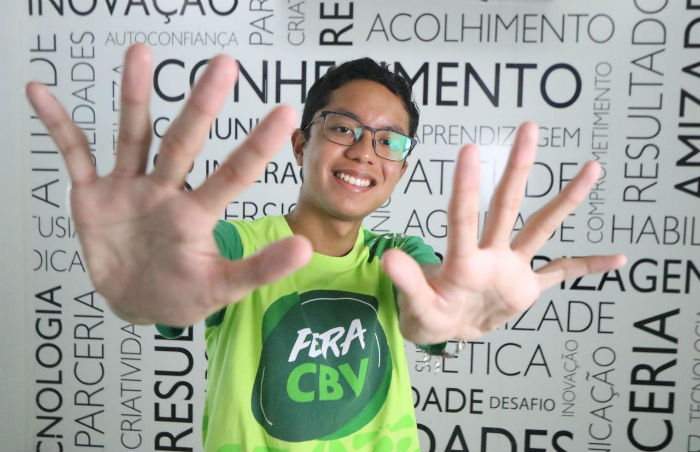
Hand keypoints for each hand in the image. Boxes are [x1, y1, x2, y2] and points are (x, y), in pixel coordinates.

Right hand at [26, 44, 310, 325]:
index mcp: (197, 214)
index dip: (256, 147)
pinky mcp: (93, 195)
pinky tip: (41, 94)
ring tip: (141, 54)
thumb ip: (260, 269)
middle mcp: (166, 191)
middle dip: (202, 106)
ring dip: (136, 97)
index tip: (284, 113)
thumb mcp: (222, 288)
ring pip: (134, 136)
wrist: (136, 302)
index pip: (232, 176)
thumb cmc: (182, 294)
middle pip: (184, 143)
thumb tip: (307, 248)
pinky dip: (58, 126)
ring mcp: (129, 188)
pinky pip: (74, 154)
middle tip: (224, 65)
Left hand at [382, 122, 625, 343]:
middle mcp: (490, 254)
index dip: (466, 187)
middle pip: (506, 205)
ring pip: (541, 227)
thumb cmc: (425, 316)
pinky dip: (586, 267)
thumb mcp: (415, 307)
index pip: (464, 217)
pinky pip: (561, 273)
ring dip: (566, 200)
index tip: (470, 150)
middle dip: (518, 168)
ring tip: (591, 169)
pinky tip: (616, 258)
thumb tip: (388, 257)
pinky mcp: (526, 287)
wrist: (443, 329)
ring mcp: (511, 267)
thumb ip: (407, 283)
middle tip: (529, 127)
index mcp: (463, 261)